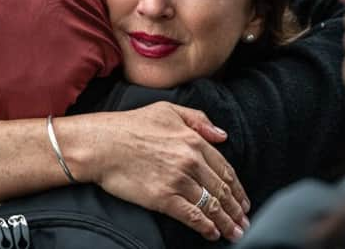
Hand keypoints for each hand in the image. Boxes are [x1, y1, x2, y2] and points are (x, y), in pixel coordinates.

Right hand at [67, 102, 249, 241]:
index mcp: (194, 140)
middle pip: (221, 190)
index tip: (242, 200)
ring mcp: (178, 180)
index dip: (237, 188)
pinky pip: (192, 216)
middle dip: (236, 209)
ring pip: (211, 205)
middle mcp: (190, 161)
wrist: (101, 144)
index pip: (225, 169)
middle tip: (244, 222)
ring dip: (226, 222)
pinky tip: (212, 234)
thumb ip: (198, 120)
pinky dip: (205, 227)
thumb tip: (222, 135)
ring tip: (235, 233)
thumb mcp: (168, 110)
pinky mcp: (163, 198)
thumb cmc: (130, 125)